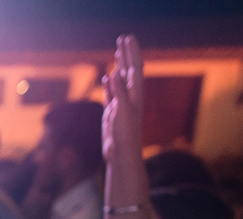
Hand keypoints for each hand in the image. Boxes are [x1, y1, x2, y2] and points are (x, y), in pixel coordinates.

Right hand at [102, 35, 144, 164]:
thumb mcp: (122, 112)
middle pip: (129, 70)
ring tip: (117, 53)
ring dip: (119, 66)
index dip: (131, 53)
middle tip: (123, 38)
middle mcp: (130, 97)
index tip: (127, 38)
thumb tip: (114, 73)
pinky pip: (112, 94)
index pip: (134, 68)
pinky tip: (107, 78)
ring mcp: (121, 105)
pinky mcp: (113, 113)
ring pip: (120, 80)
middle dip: (126, 54)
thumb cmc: (125, 136)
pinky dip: (110, 84)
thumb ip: (119, 92)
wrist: (122, 156)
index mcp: (135, 95)